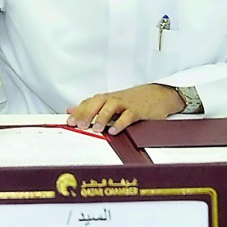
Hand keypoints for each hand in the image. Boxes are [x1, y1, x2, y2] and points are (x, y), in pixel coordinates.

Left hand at [66, 83, 184, 134]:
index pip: (88, 103)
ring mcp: (126, 104)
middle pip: (97, 102)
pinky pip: (128, 115)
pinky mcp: (138, 110)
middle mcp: (113, 99)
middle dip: (87, 113)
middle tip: (80, 125)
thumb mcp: (109, 102)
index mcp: (105, 98)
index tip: (69, 122)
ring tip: (97, 129)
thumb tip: (70, 110)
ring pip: (111, 106)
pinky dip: (120, 123)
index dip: (78, 112)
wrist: (156, 95)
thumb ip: (90, 107)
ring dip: (102, 117)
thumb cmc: (131, 100)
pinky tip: (114, 131)